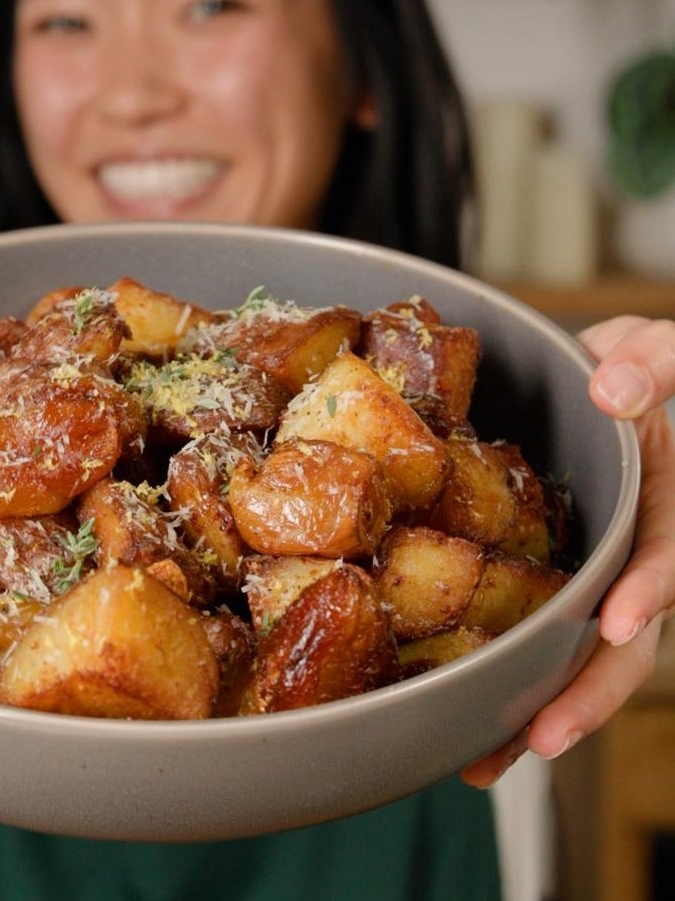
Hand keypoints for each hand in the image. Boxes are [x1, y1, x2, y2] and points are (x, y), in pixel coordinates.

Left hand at [463, 315, 674, 786]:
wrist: (618, 374)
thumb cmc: (645, 367)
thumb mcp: (660, 353)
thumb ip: (649, 367)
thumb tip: (613, 389)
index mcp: (667, 504)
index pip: (668, 555)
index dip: (649, 590)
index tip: (620, 622)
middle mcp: (635, 551)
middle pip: (624, 639)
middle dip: (586, 692)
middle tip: (535, 741)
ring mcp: (596, 571)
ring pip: (575, 652)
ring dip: (536, 705)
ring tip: (481, 759)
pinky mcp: (554, 573)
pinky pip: (534, 626)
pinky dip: (504, 668)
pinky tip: (458, 708)